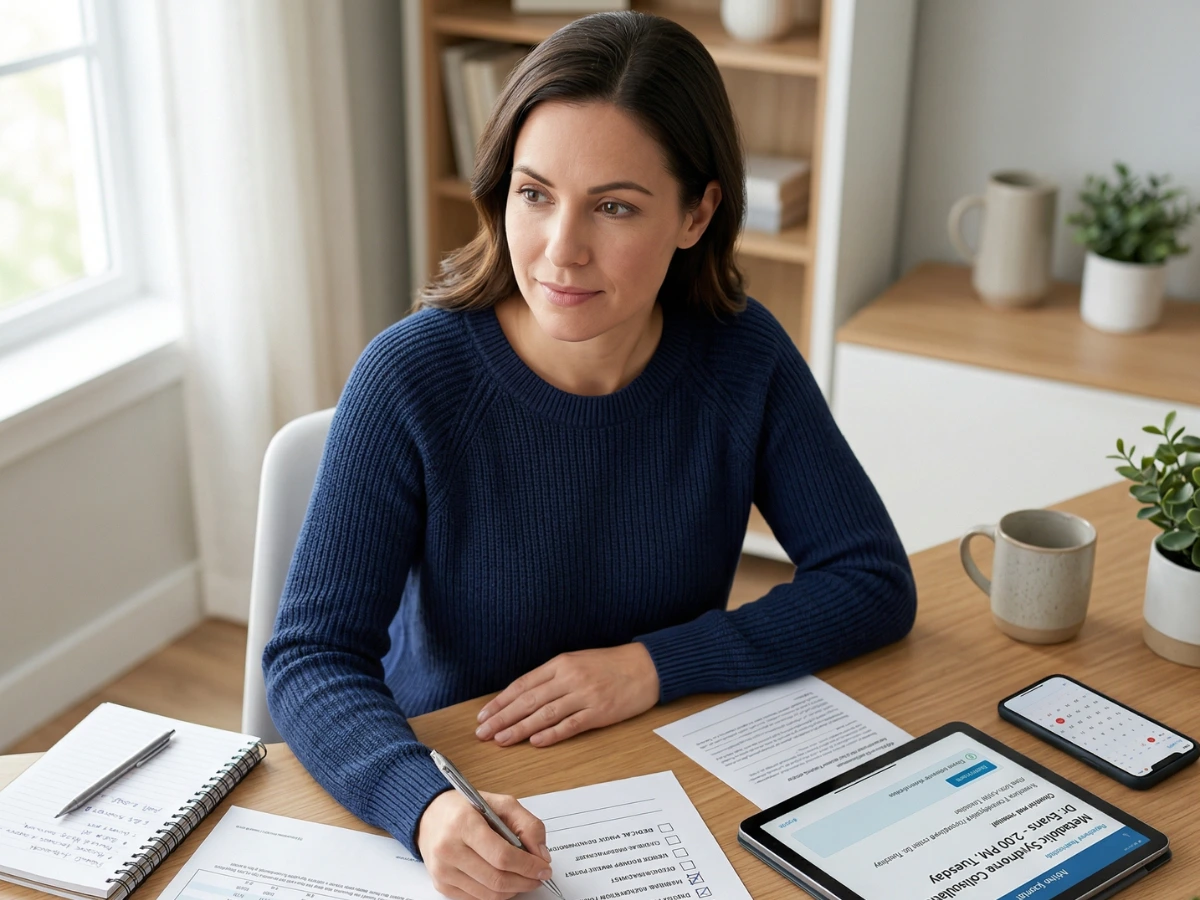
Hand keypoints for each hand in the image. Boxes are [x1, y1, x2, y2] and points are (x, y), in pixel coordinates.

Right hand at [417, 790, 552, 899]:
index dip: (528, 866)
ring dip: (514, 890)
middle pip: (497, 878)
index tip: (543, 867)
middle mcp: (449, 849)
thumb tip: (541, 854)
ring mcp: (443, 870)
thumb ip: (527, 825)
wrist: (429, 816)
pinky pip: (476, 899)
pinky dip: (496, 894)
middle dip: (525, 881)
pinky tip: (505, 882)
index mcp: (463, 824)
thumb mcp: (500, 803)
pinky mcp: (442, 885)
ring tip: (525, 879)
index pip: (502, 856)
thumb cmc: (465, 808)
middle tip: (538, 876)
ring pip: (489, 894)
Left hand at [475, 643, 659, 747]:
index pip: (522, 685)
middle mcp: (569, 678)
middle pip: (528, 700)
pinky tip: (536, 742)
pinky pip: (570, 725)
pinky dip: (552, 734)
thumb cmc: (610, 664)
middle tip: (483, 733)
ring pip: (545, 714)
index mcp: (561, 664)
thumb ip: (552, 677)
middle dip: (502, 718)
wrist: (645, 666)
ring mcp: (584, 695)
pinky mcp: (599, 712)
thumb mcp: (577, 661)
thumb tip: (523, 696)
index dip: (501, 702)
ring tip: (501, 740)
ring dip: (520, 729)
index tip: (484, 715)